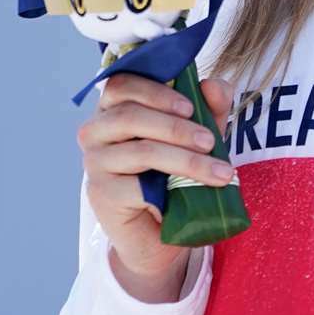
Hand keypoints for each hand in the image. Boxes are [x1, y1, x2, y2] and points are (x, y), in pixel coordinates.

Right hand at [78, 72, 235, 300]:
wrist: (163, 231)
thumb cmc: (176, 173)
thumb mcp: (199, 134)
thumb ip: (209, 106)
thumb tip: (213, 85)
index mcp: (113, 108)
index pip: (121, 84)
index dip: (155, 90)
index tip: (190, 107)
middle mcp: (95, 132)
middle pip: (130, 116)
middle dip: (177, 128)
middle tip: (210, 141)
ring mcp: (94, 163)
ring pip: (142, 150)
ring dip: (185, 158)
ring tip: (219, 170)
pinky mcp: (101, 193)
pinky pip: (138, 184)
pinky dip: (174, 185)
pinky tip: (197, 191)